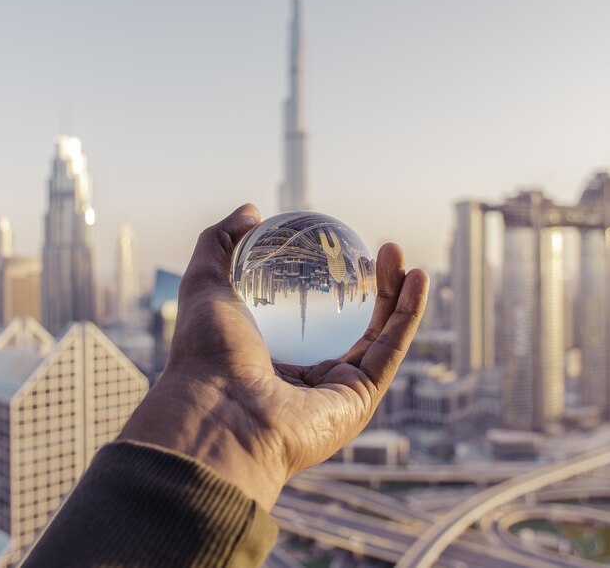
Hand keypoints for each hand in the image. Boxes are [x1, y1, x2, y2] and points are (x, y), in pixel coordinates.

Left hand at [119, 204, 428, 509]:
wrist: (218, 411)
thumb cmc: (205, 352)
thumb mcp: (205, 282)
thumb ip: (221, 242)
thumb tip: (251, 211)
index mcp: (272, 353)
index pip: (310, 314)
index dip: (329, 280)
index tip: (338, 246)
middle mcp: (306, 376)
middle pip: (351, 323)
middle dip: (370, 285)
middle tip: (376, 248)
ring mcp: (335, 391)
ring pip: (377, 335)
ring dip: (395, 294)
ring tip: (398, 252)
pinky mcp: (360, 400)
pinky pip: (390, 350)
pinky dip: (408, 314)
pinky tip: (416, 277)